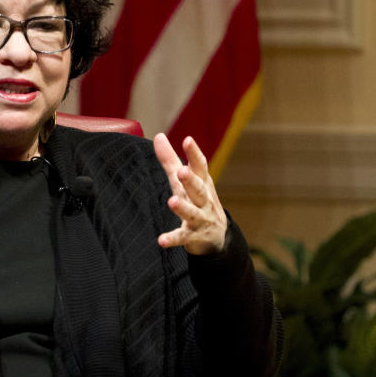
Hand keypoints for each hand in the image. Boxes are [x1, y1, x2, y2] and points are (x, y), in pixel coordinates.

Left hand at [153, 133, 226, 254]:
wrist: (216, 237)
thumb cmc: (198, 201)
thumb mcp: (186, 181)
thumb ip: (170, 160)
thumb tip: (158, 136)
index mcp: (202, 183)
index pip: (200, 167)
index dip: (194, 154)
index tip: (187, 140)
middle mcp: (204, 200)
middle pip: (198, 189)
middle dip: (191, 180)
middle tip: (182, 171)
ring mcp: (200, 219)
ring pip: (192, 213)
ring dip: (183, 208)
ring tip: (172, 201)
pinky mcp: (193, 236)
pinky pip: (182, 237)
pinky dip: (173, 239)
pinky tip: (161, 241)